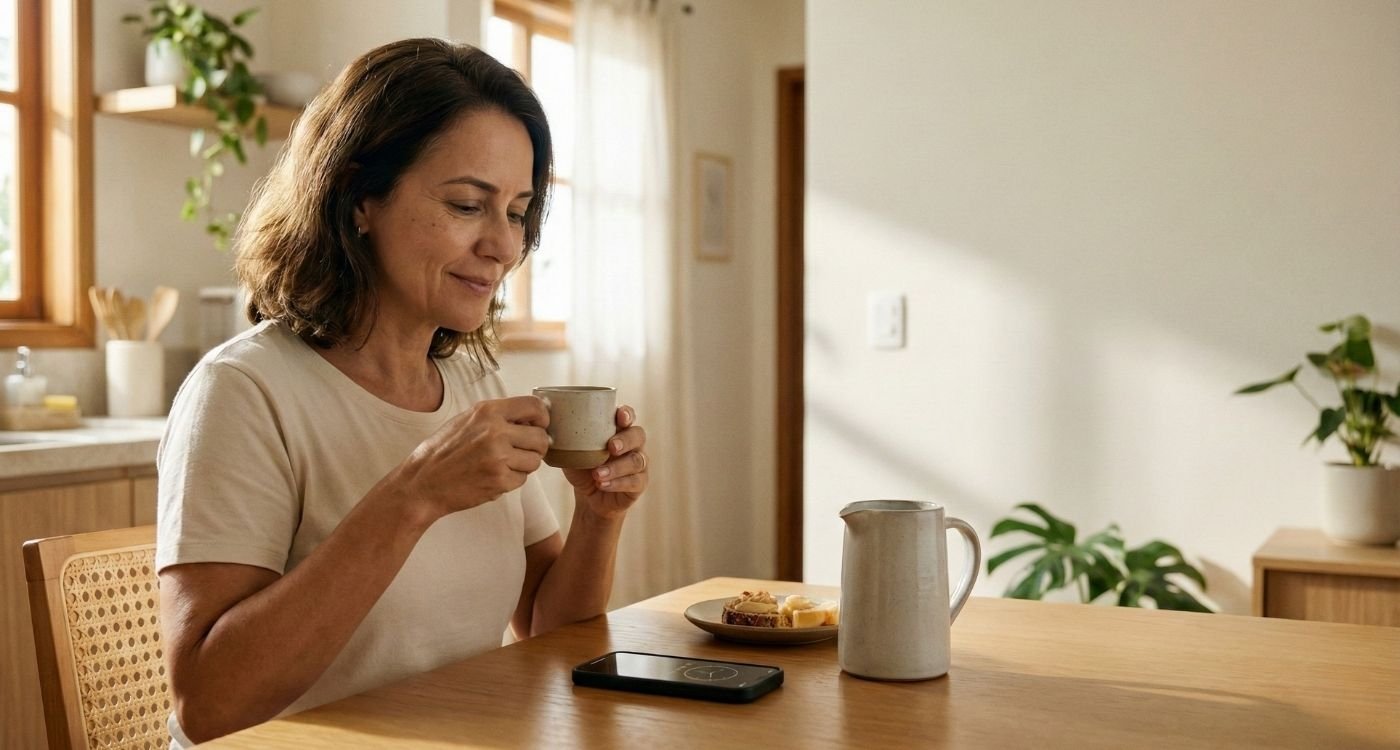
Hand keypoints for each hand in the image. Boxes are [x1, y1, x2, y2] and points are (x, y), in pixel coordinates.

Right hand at [401, 396, 549, 518]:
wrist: (422, 482)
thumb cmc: (442, 451)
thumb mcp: (467, 420)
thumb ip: (497, 416)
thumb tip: (532, 416)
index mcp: (488, 411)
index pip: (535, 407)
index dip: (543, 418)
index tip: (539, 427)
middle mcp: (495, 431)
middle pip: (541, 438)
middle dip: (535, 447)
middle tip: (520, 453)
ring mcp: (498, 457)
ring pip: (535, 461)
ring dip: (524, 466)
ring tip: (502, 465)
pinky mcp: (499, 480)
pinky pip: (522, 480)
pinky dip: (512, 481)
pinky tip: (493, 477)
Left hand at [562, 405, 647, 519]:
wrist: (590, 498)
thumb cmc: (583, 468)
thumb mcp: (572, 452)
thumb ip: (565, 439)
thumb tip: (543, 425)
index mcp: (617, 430)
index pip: (628, 415)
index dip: (626, 414)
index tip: (619, 416)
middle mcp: (633, 444)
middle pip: (638, 435)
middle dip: (625, 439)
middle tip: (610, 447)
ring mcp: (639, 464)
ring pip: (636, 460)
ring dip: (616, 467)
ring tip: (598, 474)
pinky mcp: (639, 483)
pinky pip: (634, 482)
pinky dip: (617, 483)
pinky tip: (603, 484)